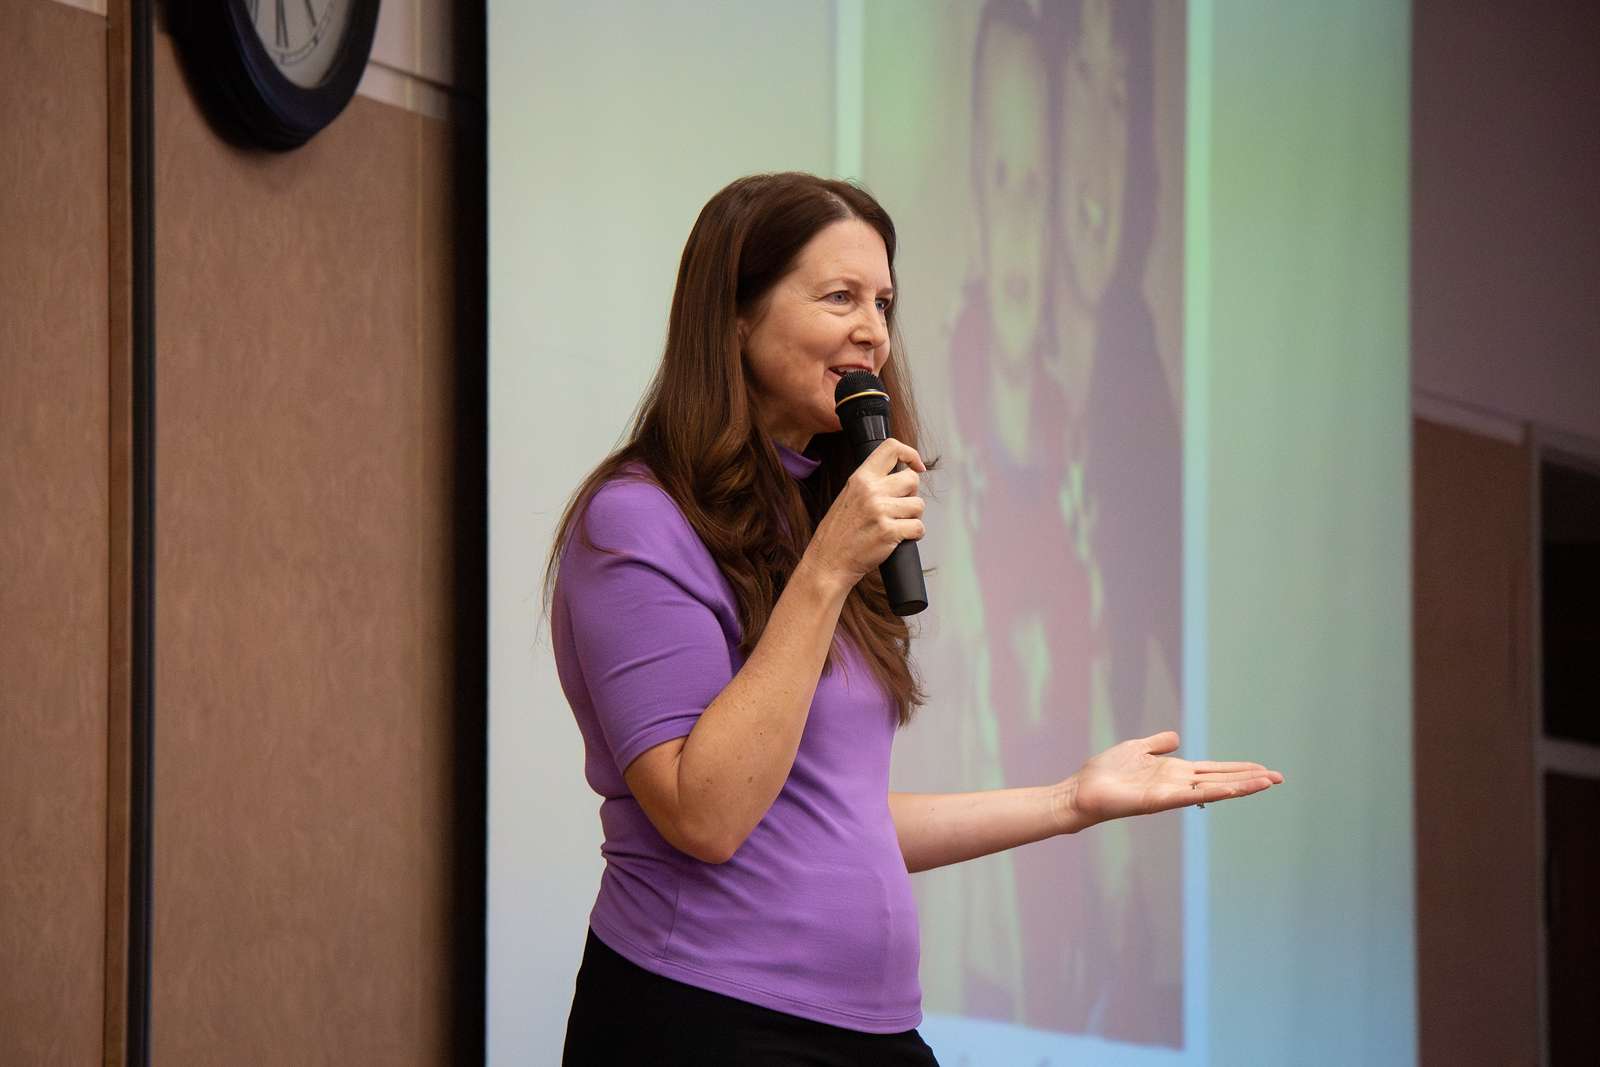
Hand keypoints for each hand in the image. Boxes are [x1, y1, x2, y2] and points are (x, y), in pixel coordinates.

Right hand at [806, 438, 925, 585]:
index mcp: (861, 478)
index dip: (911, 455)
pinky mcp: (890, 532)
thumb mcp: (848, 497)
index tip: (917, 466)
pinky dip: (914, 535)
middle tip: (899, 507)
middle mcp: (871, 491)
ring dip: (913, 517)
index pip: (892, 449)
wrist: (828, 562)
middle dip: (912, 494)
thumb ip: (870, 484)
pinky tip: (899, 538)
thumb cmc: (837, 534)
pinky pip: (918, 528)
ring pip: (919, 505)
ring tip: (896, 524)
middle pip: (912, 479)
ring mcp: (881, 511)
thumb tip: (899, 479)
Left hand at [1060, 731, 1282, 830]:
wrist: (1081, 792)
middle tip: (1279, 778)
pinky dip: (1213, 792)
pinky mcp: (1159, 801)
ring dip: (1241, 786)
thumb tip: (1176, 738)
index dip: (1239, 769)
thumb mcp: (1135, 749)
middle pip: (1222, 779)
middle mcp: (1177, 784)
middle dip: (1250, 779)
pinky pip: (1191, 795)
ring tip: (1267, 783)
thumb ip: (1157, 744)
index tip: (1264, 769)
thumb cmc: (1104, 774)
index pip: (1214, 770)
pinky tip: (1232, 789)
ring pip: (1214, 788)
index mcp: (1174, 772)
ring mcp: (1171, 794)